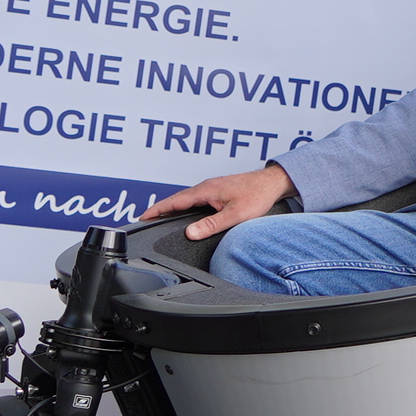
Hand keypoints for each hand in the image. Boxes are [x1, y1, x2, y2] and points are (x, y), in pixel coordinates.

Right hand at [143, 162, 291, 242]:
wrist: (272, 182)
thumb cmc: (258, 195)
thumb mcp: (235, 214)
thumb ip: (212, 224)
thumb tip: (191, 232)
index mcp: (206, 190)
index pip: (174, 201)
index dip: (157, 210)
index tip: (142, 217)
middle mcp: (206, 186)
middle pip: (176, 199)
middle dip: (160, 209)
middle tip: (146, 220)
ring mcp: (211, 188)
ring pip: (186, 198)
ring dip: (172, 207)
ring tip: (160, 218)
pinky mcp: (217, 191)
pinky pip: (195, 198)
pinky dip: (184, 205)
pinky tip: (185, 212)